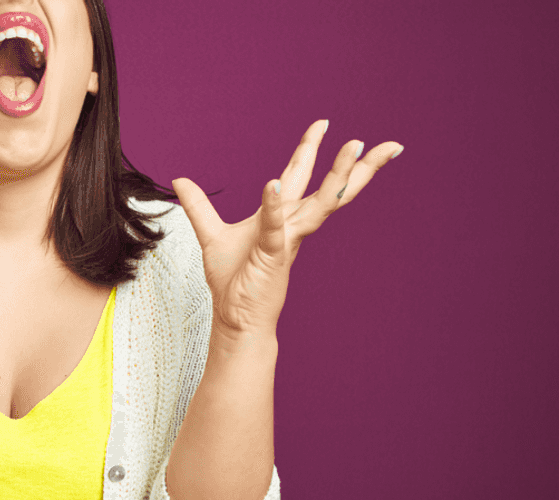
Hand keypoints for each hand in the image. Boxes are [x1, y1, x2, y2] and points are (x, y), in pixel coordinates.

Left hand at [173, 120, 401, 343]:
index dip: (310, 149)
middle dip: (351, 163)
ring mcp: (286, 239)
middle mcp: (292, 225)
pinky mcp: (272, 256)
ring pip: (321, 203)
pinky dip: (273, 207)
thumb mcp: (211, 234)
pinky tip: (272, 183)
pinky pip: (275, 228)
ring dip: (339, 175)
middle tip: (378, 141)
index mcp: (281, 216)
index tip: (323, 123)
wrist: (235, 317)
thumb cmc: (232, 280)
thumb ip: (199, 206)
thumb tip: (180, 180)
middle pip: (330, 188)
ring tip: (355, 147)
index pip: (299, 176)